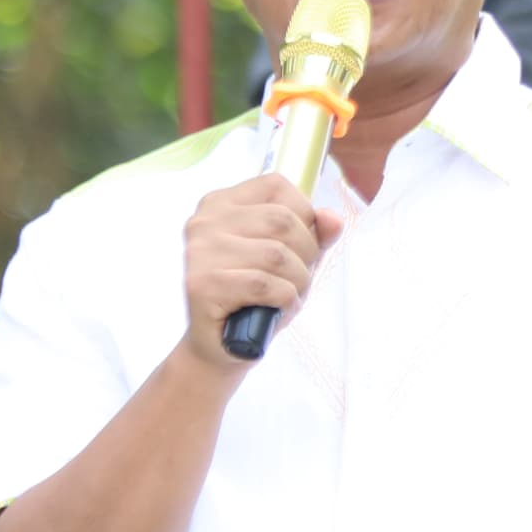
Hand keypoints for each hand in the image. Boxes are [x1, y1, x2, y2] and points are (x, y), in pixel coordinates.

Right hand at [178, 175, 343, 367]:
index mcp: (221, 203)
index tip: (300, 245)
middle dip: (306, 253)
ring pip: (276, 254)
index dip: (304, 216)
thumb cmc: (258, 296)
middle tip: (298, 279)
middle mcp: (204, 221)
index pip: (277, 186)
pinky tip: (276, 309)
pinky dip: (284, 299)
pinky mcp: (201, 284)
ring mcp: (199, 252)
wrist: (223, 346)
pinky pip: (264, 284)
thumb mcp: (294, 258)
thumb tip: (333, 218)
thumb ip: (316, 234)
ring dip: (298, 282)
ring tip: (287, 296)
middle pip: (282, 219)